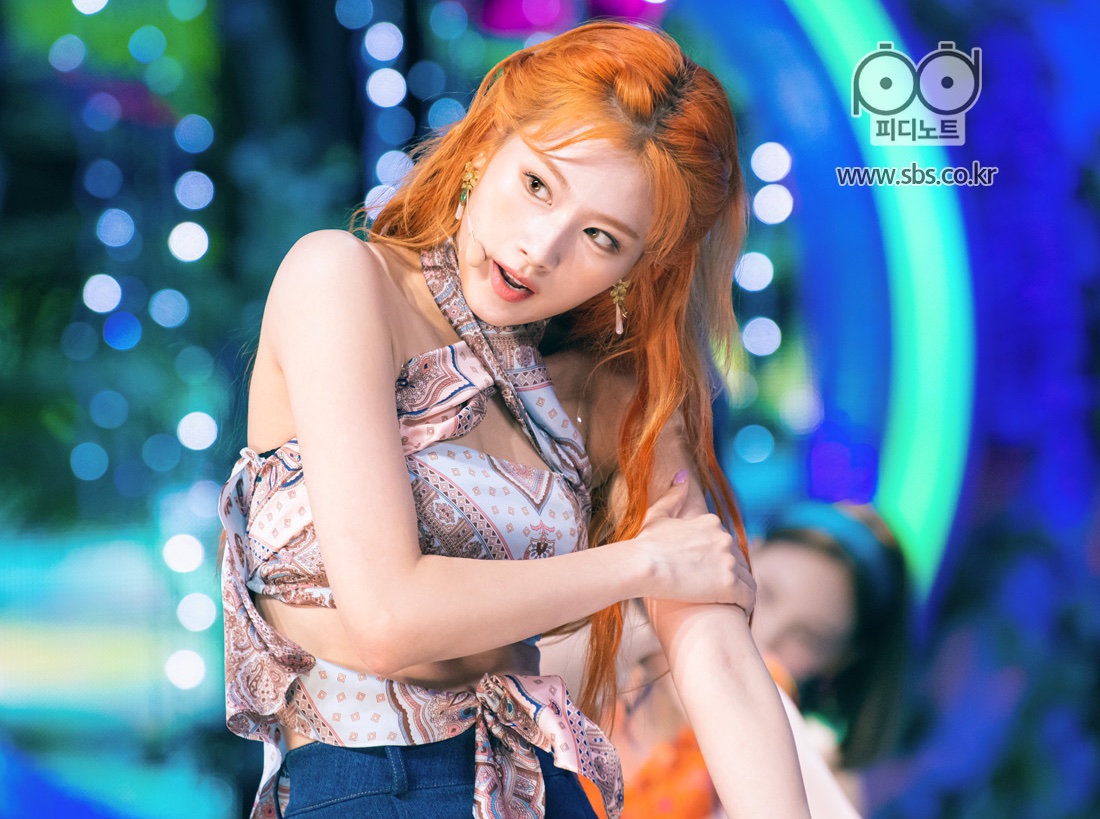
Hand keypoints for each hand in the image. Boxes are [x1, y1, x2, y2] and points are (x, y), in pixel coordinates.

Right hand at [633, 470, 755, 613]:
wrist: (641, 565)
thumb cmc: (645, 543)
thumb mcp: (658, 514)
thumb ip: (674, 495)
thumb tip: (683, 474)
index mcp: (711, 523)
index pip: (726, 544)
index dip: (721, 559)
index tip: (713, 572)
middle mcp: (724, 539)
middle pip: (738, 561)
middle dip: (732, 575)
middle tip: (721, 591)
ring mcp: (728, 562)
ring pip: (747, 580)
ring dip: (742, 591)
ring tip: (733, 604)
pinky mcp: (729, 585)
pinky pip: (748, 597)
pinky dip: (746, 605)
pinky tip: (739, 612)